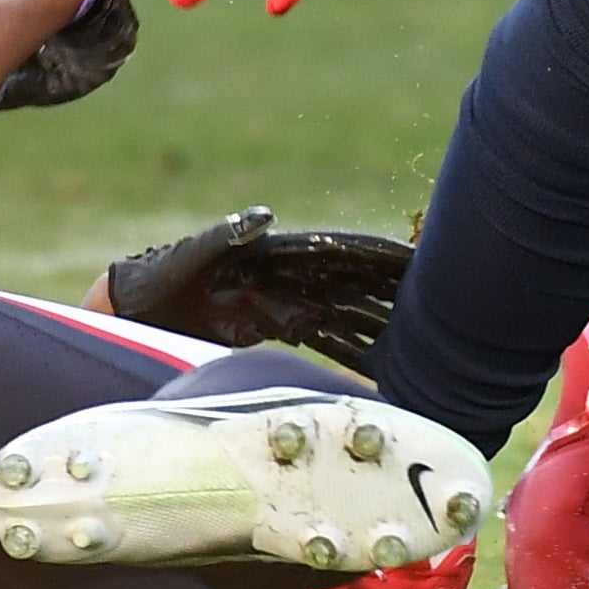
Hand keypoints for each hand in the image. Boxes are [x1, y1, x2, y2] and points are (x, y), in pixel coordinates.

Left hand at [101, 205, 411, 375]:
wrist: (138, 309)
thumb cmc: (163, 275)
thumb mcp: (193, 253)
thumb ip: (227, 234)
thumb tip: (262, 215)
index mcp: (280, 254)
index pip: (343, 254)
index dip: (380, 257)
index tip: (417, 260)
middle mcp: (295, 279)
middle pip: (359, 286)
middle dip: (401, 292)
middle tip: (451, 302)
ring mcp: (290, 304)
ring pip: (352, 317)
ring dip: (388, 328)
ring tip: (433, 345)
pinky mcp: (278, 329)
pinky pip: (329, 343)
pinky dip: (359, 356)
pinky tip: (388, 373)